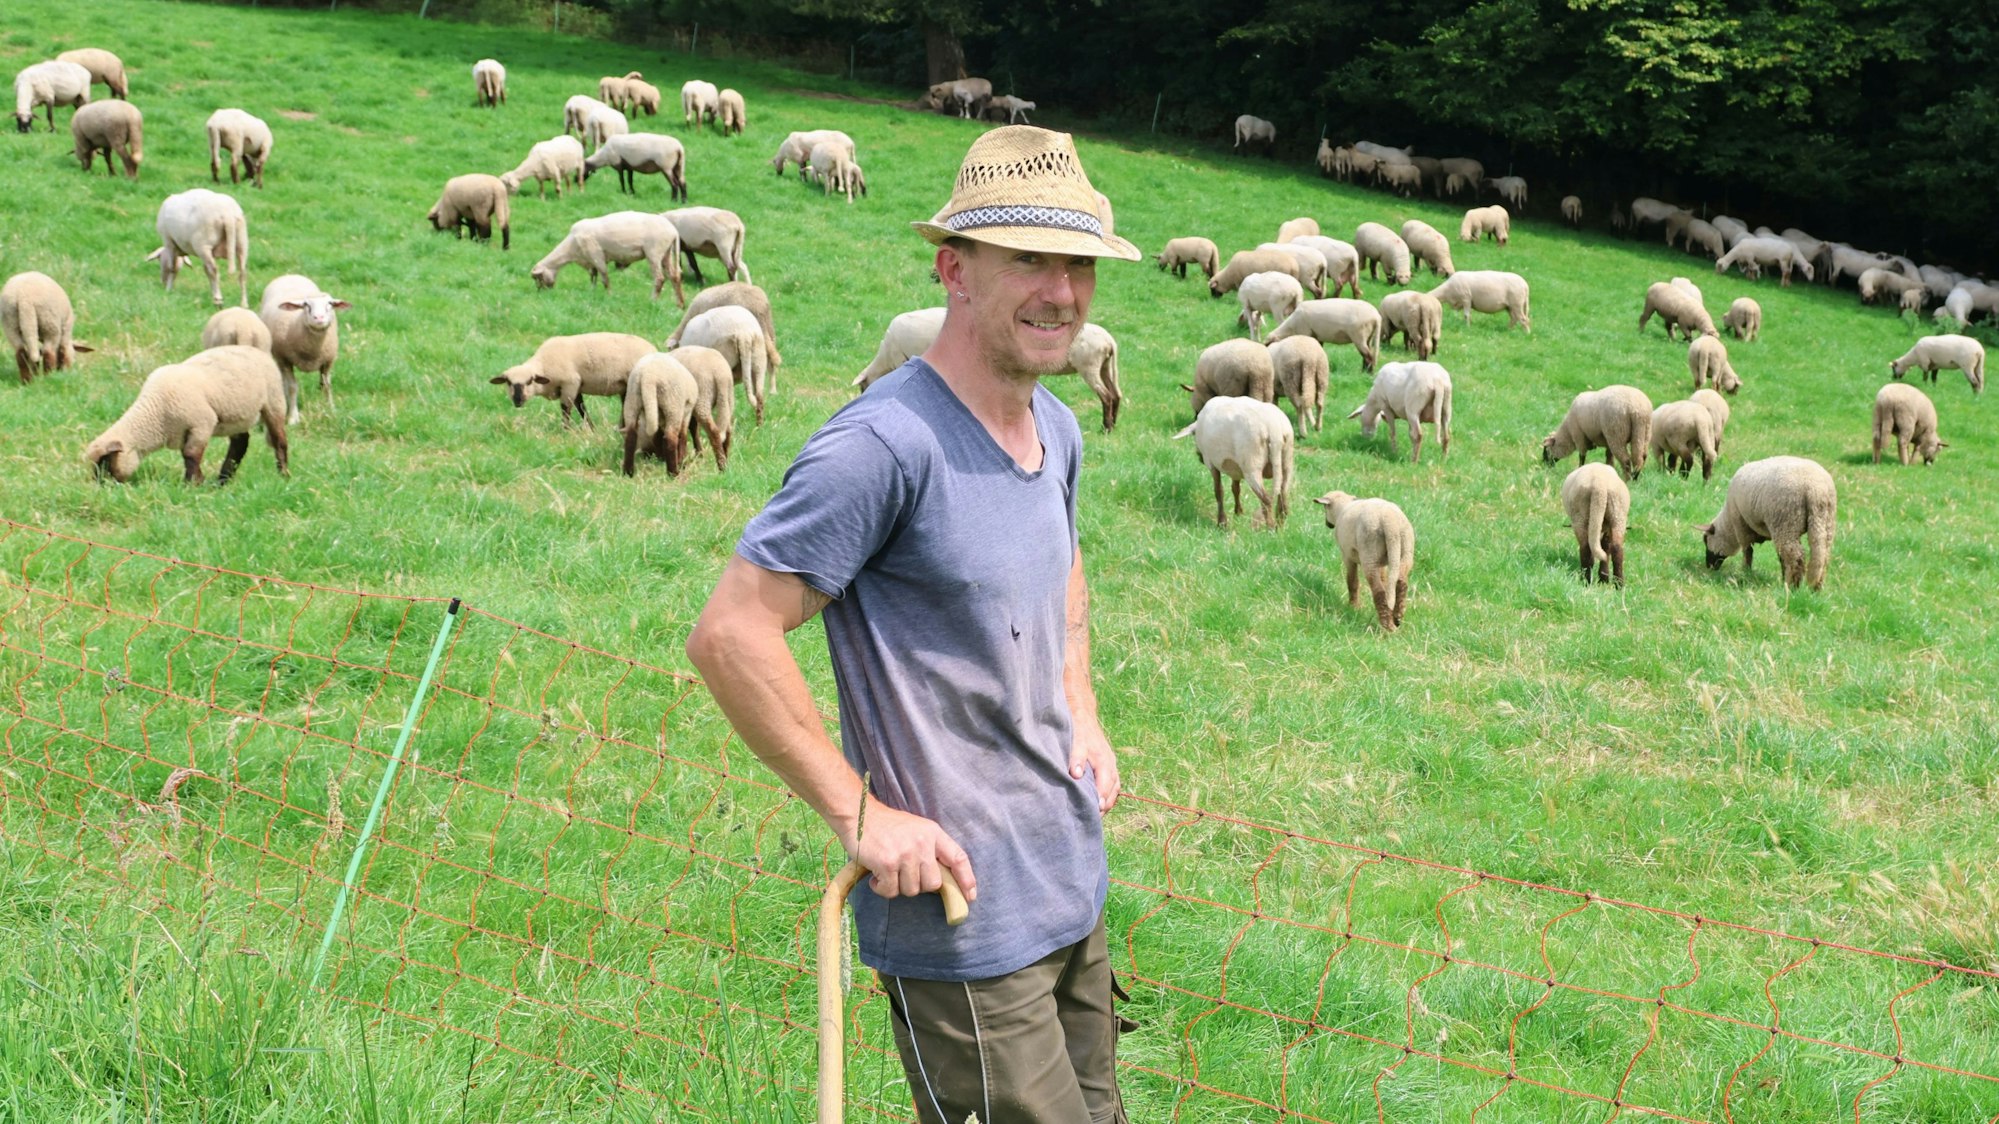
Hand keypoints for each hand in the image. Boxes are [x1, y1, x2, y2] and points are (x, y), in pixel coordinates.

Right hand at [847, 798, 977, 903]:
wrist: (858, 814)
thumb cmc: (886, 825)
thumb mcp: (916, 829)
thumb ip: (930, 849)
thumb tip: (940, 880)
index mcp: (933, 833)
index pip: (958, 858)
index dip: (966, 879)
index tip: (970, 896)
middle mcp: (922, 843)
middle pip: (932, 884)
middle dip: (918, 885)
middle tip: (903, 873)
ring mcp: (905, 854)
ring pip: (911, 890)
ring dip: (897, 886)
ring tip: (887, 871)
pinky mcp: (888, 864)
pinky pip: (891, 891)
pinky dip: (881, 888)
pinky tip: (875, 876)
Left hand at [1068, 717, 1120, 813]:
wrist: (1081, 712)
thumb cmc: (1078, 727)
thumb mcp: (1076, 739)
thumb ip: (1076, 756)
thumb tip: (1076, 775)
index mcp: (1104, 761)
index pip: (1106, 787)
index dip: (1100, 801)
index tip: (1093, 813)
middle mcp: (1111, 765)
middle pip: (1112, 792)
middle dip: (1104, 806)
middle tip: (1092, 820)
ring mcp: (1111, 765)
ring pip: (1113, 789)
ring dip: (1106, 802)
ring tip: (1095, 815)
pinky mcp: (1107, 765)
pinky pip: (1111, 784)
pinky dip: (1106, 795)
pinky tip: (1096, 802)